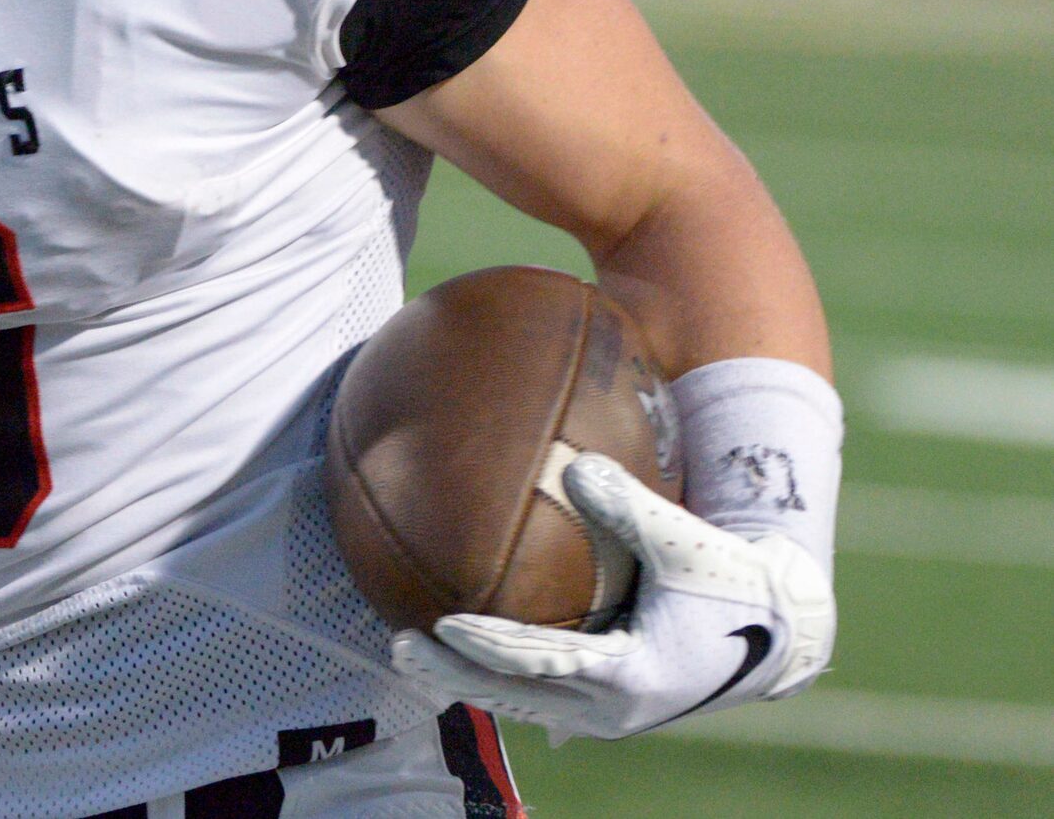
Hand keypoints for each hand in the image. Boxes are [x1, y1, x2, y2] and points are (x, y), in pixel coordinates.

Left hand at [390, 453, 835, 741]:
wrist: (782, 633)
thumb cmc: (733, 580)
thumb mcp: (686, 541)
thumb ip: (631, 507)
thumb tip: (581, 467)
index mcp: (632, 671)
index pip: (542, 662)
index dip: (489, 647)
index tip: (441, 624)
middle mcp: (616, 706)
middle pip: (518, 695)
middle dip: (456, 674)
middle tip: (400, 646)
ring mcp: (612, 715)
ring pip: (524, 705)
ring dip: (469, 683)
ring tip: (411, 657)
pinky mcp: (613, 707)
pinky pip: (543, 701)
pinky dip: (501, 683)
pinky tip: (460, 667)